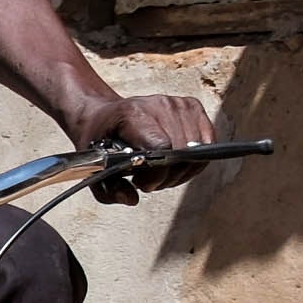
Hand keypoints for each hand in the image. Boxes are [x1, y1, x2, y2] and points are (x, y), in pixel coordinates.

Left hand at [64, 79, 220, 198]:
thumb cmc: (102, 140)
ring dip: (181, 170)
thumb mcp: (95, 169)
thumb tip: (132, 199)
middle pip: (183, 151)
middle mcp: (159, 105)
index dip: (157, 174)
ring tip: (160, 172)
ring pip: (198, 149)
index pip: (163, 148)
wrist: (103, 115)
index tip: (141, 182)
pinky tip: (175, 163)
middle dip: (167, 176)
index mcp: (133, 114)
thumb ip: (110, 190)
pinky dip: (194, 159)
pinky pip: (207, 141)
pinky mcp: (192, 106)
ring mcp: (178, 104)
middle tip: (149, 180)